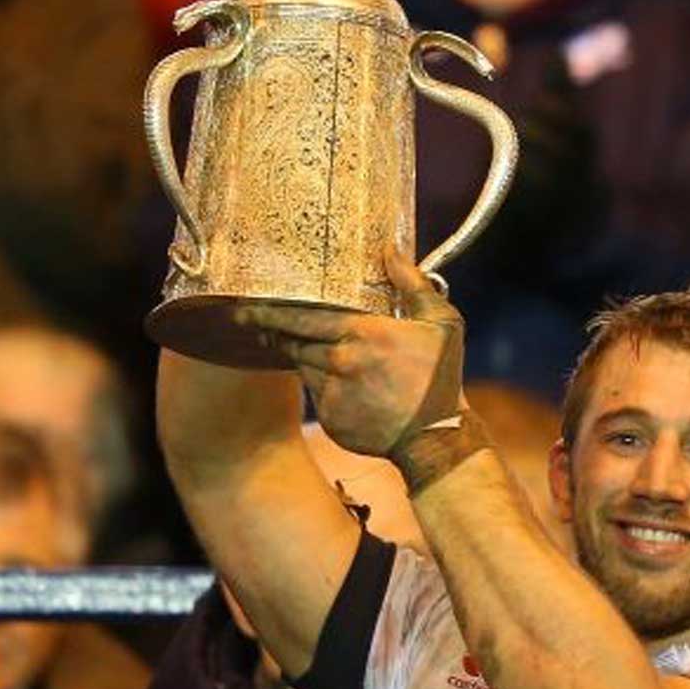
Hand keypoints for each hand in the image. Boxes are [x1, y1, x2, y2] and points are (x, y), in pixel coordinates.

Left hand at [238, 248, 464, 460]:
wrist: (434, 437)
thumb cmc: (439, 378)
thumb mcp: (440, 323)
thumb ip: (412, 284)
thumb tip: (390, 251)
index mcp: (363, 333)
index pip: (303, 316)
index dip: (272, 310)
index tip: (248, 305)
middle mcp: (342, 361)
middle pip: (294, 340)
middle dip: (271, 329)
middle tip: (248, 319)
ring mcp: (333, 392)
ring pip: (304, 366)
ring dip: (302, 355)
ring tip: (304, 346)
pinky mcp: (330, 418)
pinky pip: (315, 392)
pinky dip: (320, 383)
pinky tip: (340, 383)